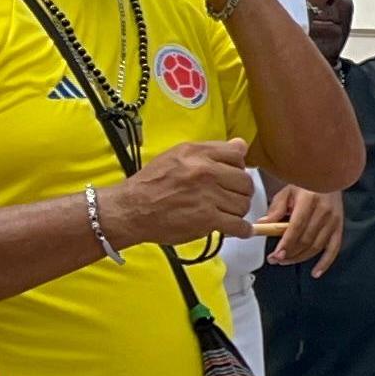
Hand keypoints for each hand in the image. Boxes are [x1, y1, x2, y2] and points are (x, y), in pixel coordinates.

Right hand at [105, 139, 256, 246]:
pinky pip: (238, 225)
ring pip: (243, 203)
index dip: (238, 167)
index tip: (231, 177)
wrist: (130, 209)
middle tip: (228, 198)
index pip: (237, 154)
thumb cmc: (151, 184)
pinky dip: (242, 230)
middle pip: (244, 181)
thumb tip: (241, 146)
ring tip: (225, 213)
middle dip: (239, 191)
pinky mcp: (207, 219)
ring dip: (237, 211)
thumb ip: (211, 151)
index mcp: (197, 153)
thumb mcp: (178, 156)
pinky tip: (237, 229)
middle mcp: (205, 171)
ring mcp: (207, 195)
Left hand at [263, 185, 347, 274]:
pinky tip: (316, 272)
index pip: (297, 227)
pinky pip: (333, 249)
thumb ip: (275, 209)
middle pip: (306, 239)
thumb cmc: (307, 184)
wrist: (330, 176)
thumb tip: (262, 225)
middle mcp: (325, 211)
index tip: (277, 254)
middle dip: (289, 253)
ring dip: (300, 258)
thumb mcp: (287, 191)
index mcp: (310, 199)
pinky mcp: (339, 227)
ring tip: (285, 261)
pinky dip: (325, 262)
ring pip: (316, 247)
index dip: (287, 243)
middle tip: (275, 259)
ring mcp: (334, 221)